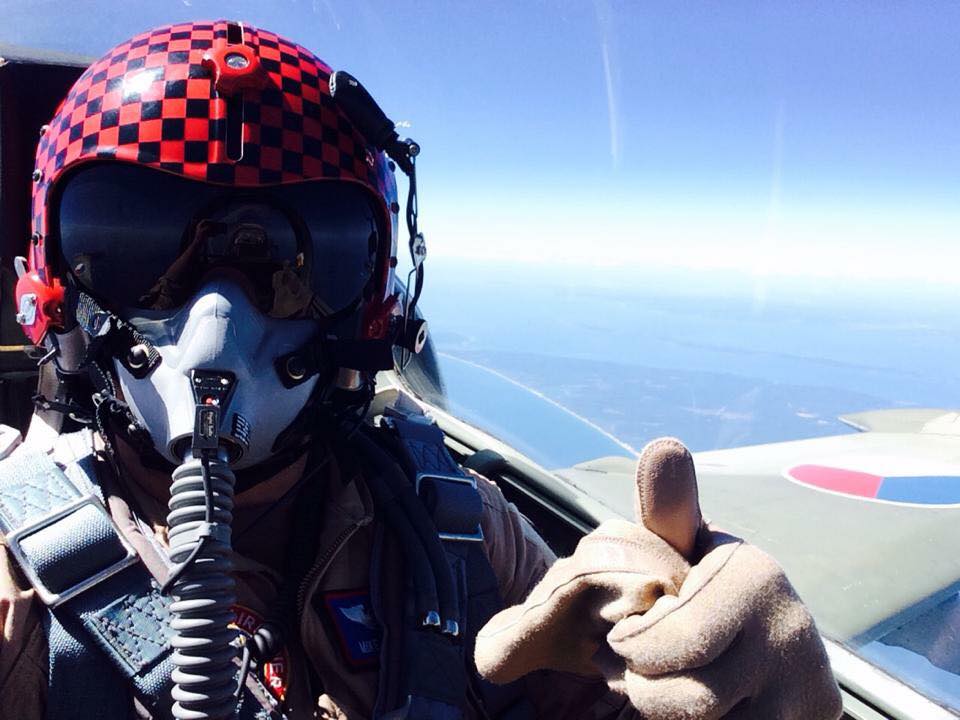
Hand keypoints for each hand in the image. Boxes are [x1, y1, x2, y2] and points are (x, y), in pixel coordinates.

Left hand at [475, 438, 841, 719]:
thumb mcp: (688, 548)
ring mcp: (807, 690)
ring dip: (670, 714)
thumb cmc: (709, 591)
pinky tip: (699, 707)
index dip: (632, 649)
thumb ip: (669, 508)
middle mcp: (792, 631)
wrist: (776, 653)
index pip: (669, 641)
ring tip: (667, 684)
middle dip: (647, 687)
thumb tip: (663, 445)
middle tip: (638, 668)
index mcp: (755, 573)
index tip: (623, 638)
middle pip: (686, 697)